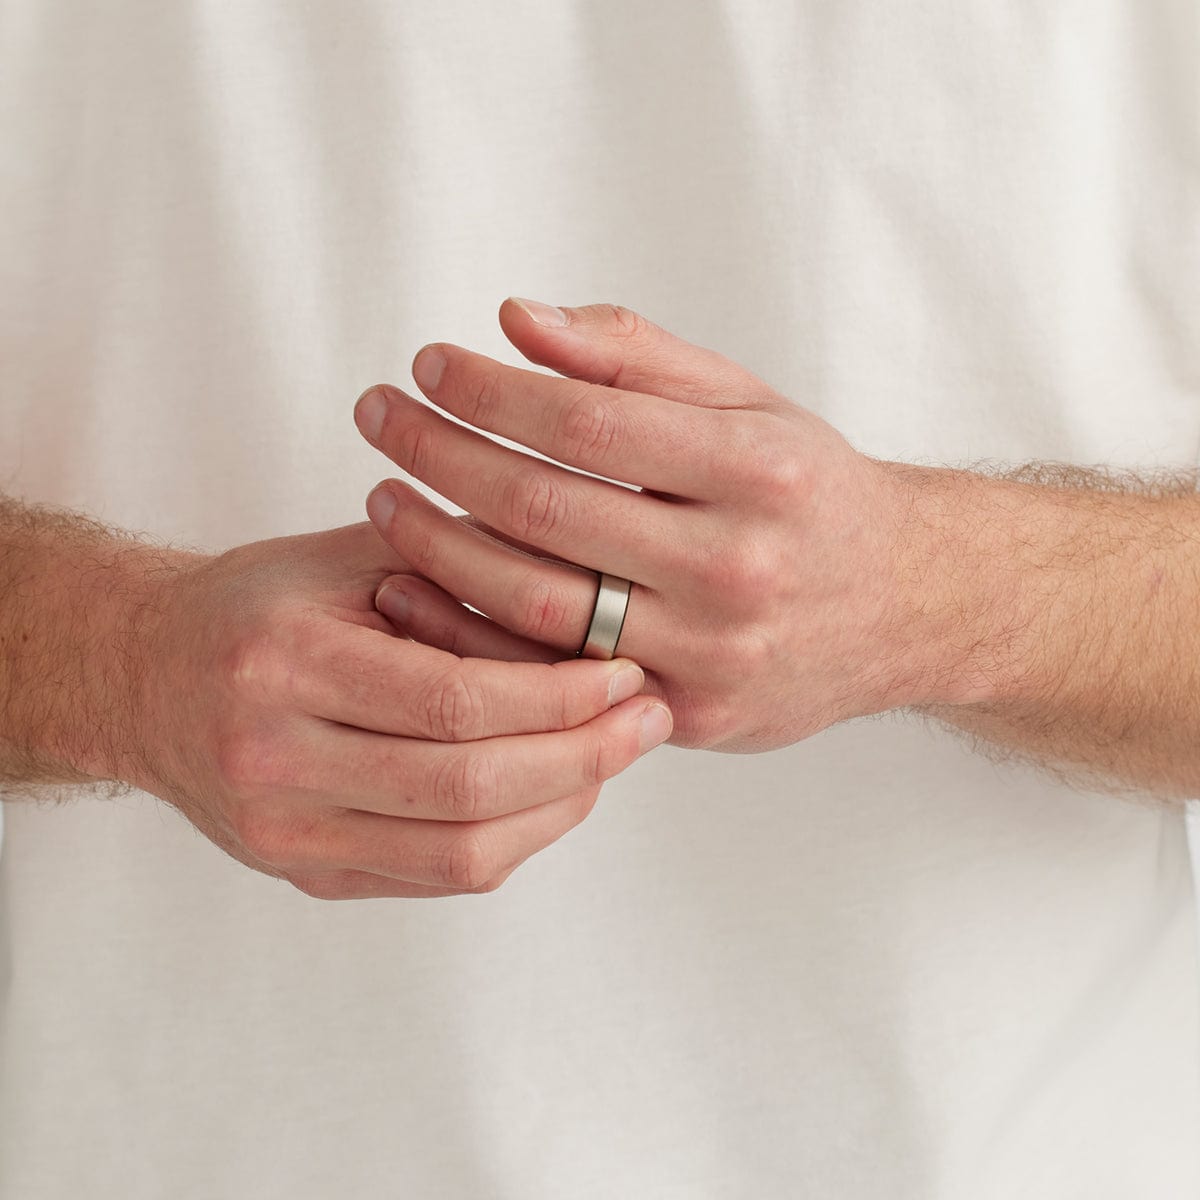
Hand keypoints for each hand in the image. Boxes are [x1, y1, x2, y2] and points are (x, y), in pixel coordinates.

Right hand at [127, 522, 668, 897]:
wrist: (145, 676)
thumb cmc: (262, 605)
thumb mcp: (353, 558)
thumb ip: (462, 572)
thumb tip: (594, 601)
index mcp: (283, 663)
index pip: (456, 700)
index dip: (560, 696)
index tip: (629, 673)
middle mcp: (272, 758)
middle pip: (467, 787)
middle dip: (582, 757)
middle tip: (648, 720)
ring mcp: (281, 832)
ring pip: (460, 852)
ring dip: (560, 807)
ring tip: (615, 758)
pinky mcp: (301, 872)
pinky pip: (434, 875)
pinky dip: (512, 838)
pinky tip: (555, 792)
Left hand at [355, 300, 941, 752]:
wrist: (901, 607)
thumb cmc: (809, 493)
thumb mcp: (750, 404)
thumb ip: (635, 358)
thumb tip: (515, 320)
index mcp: (760, 471)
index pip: (586, 424)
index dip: (488, 391)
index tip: (426, 364)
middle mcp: (739, 567)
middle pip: (546, 511)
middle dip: (439, 455)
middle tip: (377, 416)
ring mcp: (711, 654)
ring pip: (534, 603)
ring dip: (435, 544)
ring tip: (382, 497)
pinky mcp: (687, 717)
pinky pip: (550, 679)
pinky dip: (469, 633)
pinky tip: (413, 586)